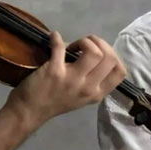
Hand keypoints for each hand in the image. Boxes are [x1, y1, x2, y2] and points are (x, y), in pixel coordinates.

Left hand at [5, 32, 125, 128]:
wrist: (29, 112)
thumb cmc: (56, 102)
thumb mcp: (82, 97)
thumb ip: (92, 79)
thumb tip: (93, 51)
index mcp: (97, 93)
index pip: (120, 71)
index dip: (112, 54)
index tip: (99, 52)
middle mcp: (89, 87)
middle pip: (109, 57)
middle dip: (98, 43)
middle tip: (83, 46)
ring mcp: (72, 80)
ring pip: (93, 51)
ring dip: (83, 41)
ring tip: (71, 46)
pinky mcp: (54, 71)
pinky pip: (61, 46)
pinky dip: (56, 38)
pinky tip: (53, 37)